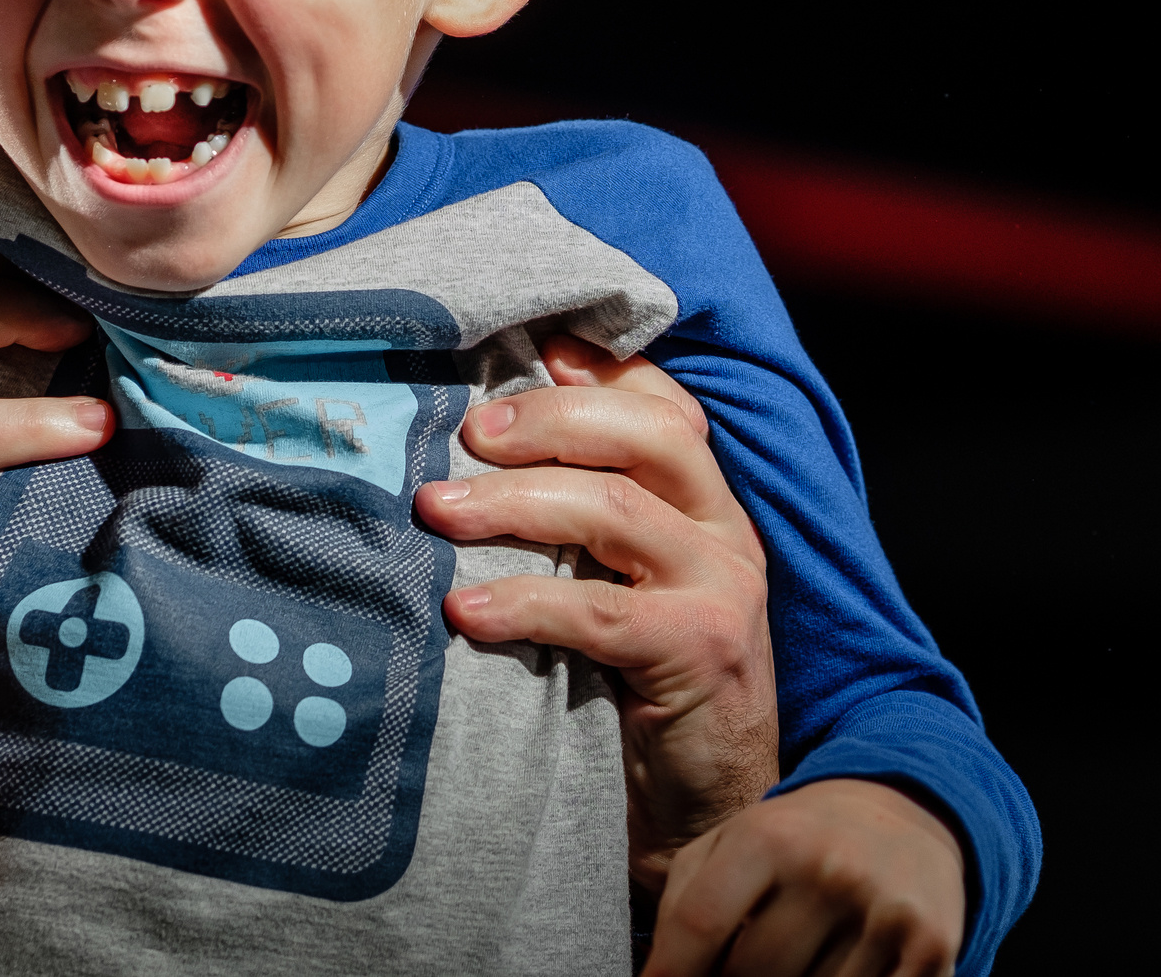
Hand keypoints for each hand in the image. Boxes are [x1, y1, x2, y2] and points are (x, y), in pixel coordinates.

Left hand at [412, 333, 779, 889]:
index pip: (663, 405)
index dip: (600, 369)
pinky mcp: (702, 651)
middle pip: (642, 435)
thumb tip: (476, 444)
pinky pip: (600, 613)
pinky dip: (523, 604)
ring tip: (435, 512)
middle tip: (466, 435)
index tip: (531, 348)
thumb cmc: (640, 687)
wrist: (705, 813)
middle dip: (545, 422)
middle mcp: (725, 529)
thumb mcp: (620, 584)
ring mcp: (722, 587)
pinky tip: (463, 609)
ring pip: (613, 510)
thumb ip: (581, 517)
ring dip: (510, 505)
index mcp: (705, 500)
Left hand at [645, 777, 964, 976]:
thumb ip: (683, 903)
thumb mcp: (731, 841)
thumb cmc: (798, 838)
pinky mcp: (931, 949)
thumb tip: (658, 975)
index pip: (700, 925)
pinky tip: (835, 967)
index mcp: (769, 837)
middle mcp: (829, 870)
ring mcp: (884, 913)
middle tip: (737, 966)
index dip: (671, 972)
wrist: (906, 812)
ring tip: (793, 958)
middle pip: (750, 974)